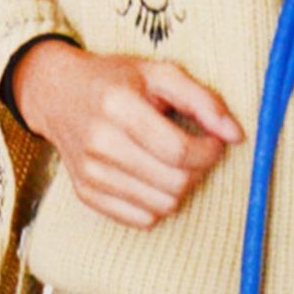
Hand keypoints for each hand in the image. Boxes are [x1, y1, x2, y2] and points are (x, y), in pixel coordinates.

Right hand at [13, 41, 244, 228]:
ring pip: (162, 206)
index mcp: (118, 106)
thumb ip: (203, 100)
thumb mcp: (159, 74)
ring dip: (180, 189)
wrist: (57, 94)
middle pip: (174, 183)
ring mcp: (91, 174)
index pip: (179, 151)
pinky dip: (157, 204)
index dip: (209, 152)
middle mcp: (100, 143)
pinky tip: (152, 179)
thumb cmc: (116, 81)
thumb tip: (236, 135)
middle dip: (198, 172)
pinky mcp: (87, 195)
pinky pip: (142, 220)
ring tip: (173, 164)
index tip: (213, 143)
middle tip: (196, 153)